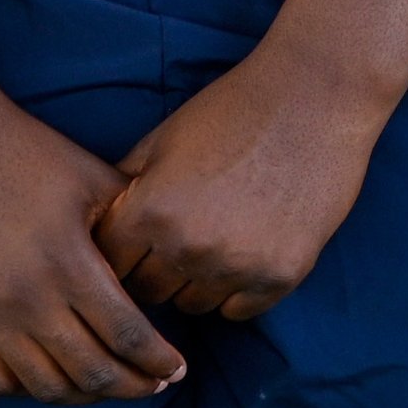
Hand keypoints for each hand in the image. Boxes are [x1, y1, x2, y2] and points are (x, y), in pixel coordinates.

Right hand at [0, 89, 186, 404]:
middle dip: (133, 387)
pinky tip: (53, 374)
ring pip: (46, 388)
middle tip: (152, 385)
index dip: (158, 363)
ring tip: (106, 383)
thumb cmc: (23, 152)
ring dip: (85, 395)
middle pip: (92, 373)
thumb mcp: (91, 178)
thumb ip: (130, 228)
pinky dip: (31, 386)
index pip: (127, 337)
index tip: (176, 370)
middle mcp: (25, 300)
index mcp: (68, 262)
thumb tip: (165, 268)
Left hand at [95, 49, 392, 324]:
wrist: (313, 97)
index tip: (130, 246)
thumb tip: (94, 228)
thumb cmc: (232, 109)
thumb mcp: (163, 139)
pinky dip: (236, 290)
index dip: (116, 256)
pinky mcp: (281, 275)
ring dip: (195, 282)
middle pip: (147, 293)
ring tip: (213, 242)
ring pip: (193, 305)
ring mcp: (237, 265)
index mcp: (151, 210)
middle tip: (173, 243)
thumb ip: (125, 187)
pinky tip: (245, 251)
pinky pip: (239, 311)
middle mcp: (189, 247)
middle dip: (152, 271)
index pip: (107, 267)